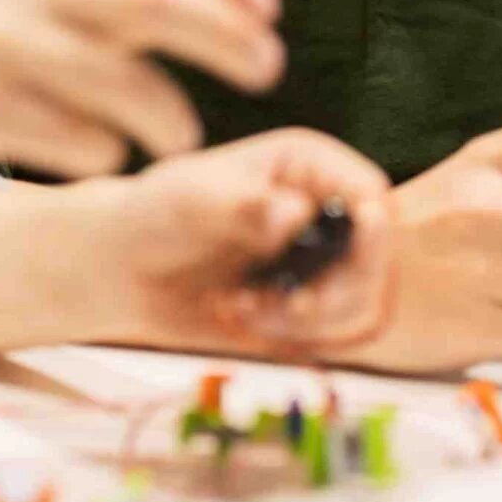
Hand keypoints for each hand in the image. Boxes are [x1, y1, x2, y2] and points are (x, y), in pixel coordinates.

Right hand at [0, 0, 283, 175]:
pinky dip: (101, 149)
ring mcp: (3, 46)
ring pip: (119, 79)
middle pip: (156, 1)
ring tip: (187, 140)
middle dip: (224, 34)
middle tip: (270, 67)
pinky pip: (69, 135)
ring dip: (167, 113)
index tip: (268, 8)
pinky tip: (111, 159)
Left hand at [99, 129, 393, 351]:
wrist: (125, 271)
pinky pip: (324, 334)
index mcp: (307, 167)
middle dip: (338, 288)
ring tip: (245, 306)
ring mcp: (317, 263)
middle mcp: (323, 213)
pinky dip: (286, 334)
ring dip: (306, 317)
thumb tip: (297, 213)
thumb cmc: (157, 214)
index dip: (373, 224)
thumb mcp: (193, 200)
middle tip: (293, 304)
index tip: (357, 245)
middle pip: (376, 255)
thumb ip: (244, 206)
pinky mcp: (303, 306)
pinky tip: (240, 315)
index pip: (368, 192)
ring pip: (356, 302)